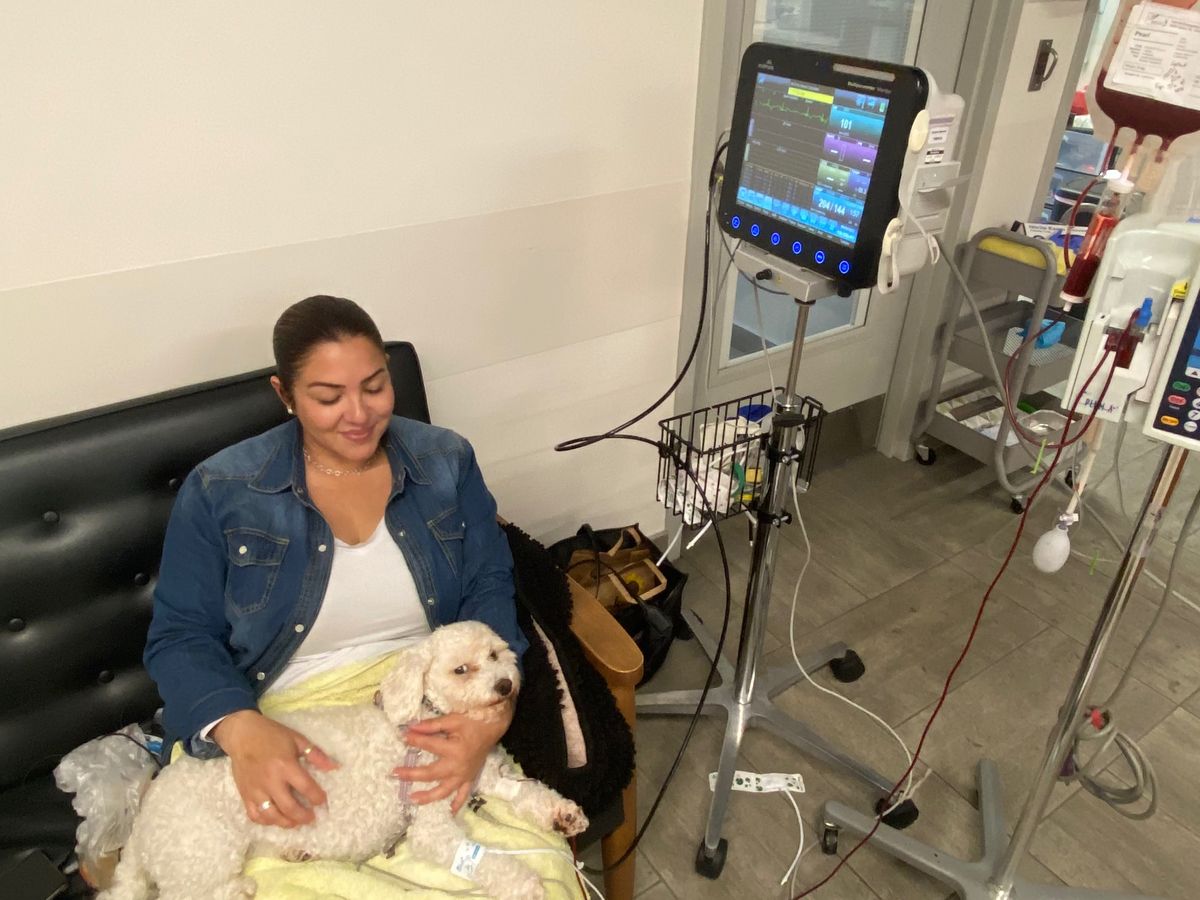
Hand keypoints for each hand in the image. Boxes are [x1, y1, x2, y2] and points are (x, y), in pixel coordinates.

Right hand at [212, 709, 338, 827]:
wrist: (242, 734)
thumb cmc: (272, 735)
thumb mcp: (297, 739)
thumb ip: (316, 755)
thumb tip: (335, 767)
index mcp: (285, 765)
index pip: (306, 787)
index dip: (317, 797)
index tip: (323, 801)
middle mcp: (270, 781)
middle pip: (289, 807)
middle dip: (303, 816)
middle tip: (312, 818)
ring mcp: (255, 790)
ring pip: (271, 816)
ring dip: (286, 823)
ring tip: (296, 822)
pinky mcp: (244, 794)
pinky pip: (254, 815)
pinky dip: (266, 821)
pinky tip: (276, 819)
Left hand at [393, 703, 512, 813]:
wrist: (494, 727)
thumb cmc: (473, 722)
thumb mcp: (452, 720)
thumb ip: (432, 725)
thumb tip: (412, 728)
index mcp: (454, 749)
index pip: (429, 746)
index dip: (415, 740)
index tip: (404, 737)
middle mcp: (458, 766)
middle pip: (431, 773)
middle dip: (412, 774)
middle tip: (395, 773)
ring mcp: (464, 775)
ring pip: (444, 790)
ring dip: (428, 796)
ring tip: (412, 798)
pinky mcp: (469, 778)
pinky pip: (463, 794)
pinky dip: (457, 804)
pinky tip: (450, 812)